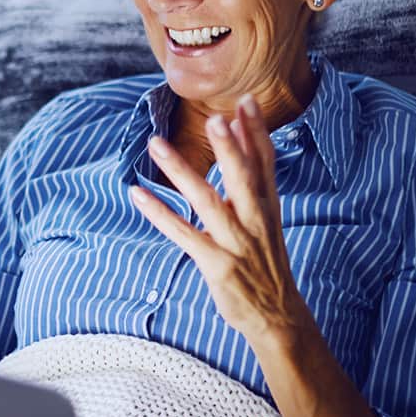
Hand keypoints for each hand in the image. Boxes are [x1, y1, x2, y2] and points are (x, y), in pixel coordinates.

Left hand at [126, 95, 314, 338]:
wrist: (277, 315)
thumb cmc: (266, 261)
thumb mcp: (267, 217)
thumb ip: (254, 178)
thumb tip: (242, 136)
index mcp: (267, 205)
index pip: (265, 161)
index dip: (257, 131)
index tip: (246, 101)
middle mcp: (254, 219)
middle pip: (242, 176)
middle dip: (229, 147)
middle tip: (214, 117)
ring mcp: (235, 242)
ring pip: (206, 200)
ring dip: (180, 170)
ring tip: (155, 143)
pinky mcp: (216, 264)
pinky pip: (182, 233)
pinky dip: (159, 213)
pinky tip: (138, 193)